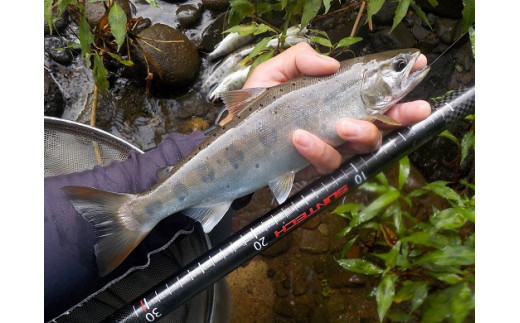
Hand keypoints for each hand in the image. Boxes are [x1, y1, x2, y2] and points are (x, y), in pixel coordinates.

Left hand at [243, 42, 430, 180]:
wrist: (233, 143)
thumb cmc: (256, 108)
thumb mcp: (272, 73)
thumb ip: (300, 59)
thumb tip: (332, 64)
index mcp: (334, 100)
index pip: (372, 91)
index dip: (398, 82)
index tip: (418, 66)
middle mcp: (339, 125)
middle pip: (381, 124)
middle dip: (402, 117)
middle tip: (414, 110)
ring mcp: (331, 149)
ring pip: (362, 147)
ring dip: (359, 134)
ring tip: (341, 125)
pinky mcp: (316, 170)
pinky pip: (329, 163)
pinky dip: (318, 150)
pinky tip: (301, 138)